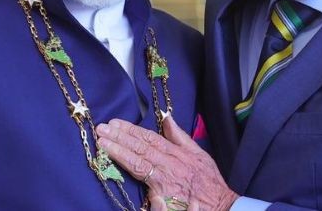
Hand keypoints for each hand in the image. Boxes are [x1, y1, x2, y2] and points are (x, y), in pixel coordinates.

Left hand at [97, 116, 237, 210]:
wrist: (220, 205)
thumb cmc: (209, 182)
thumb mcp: (199, 153)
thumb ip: (180, 136)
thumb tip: (167, 118)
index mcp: (176, 152)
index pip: (148, 137)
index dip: (130, 130)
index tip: (115, 123)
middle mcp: (169, 164)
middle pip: (140, 148)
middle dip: (119, 138)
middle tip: (102, 129)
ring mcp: (164, 180)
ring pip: (138, 162)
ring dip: (118, 151)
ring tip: (103, 143)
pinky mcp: (162, 196)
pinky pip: (144, 186)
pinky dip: (131, 176)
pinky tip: (115, 169)